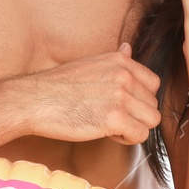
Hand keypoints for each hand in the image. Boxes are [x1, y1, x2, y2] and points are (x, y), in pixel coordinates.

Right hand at [17, 42, 162, 144]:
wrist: (34, 100)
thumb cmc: (57, 86)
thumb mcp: (89, 63)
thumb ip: (115, 60)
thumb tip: (128, 48)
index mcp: (120, 61)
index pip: (153, 83)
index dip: (141, 99)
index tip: (123, 105)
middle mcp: (124, 75)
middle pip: (153, 104)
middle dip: (137, 115)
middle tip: (113, 118)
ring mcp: (120, 96)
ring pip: (151, 120)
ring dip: (135, 127)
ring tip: (113, 126)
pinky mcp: (114, 118)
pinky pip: (140, 135)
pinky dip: (127, 139)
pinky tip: (108, 134)